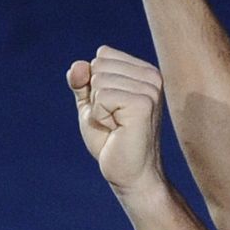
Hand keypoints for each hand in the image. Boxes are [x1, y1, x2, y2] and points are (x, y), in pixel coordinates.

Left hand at [67, 46, 165, 193]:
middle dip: (96, 97)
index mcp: (144, 71)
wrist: (129, 175)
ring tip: (117, 126)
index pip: (102, 55)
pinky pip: (102, 96)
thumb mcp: (91, 105)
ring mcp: (150, 89)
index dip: (95, 85)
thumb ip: (81, 82)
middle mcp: (152, 75)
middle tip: (114, 121)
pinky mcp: (143, 104)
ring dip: (99, 109)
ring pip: (98, 80)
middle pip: (98, 65)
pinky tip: (117, 130)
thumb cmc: (112, 141)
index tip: (111, 108)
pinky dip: (101, 117)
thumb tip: (77, 65)